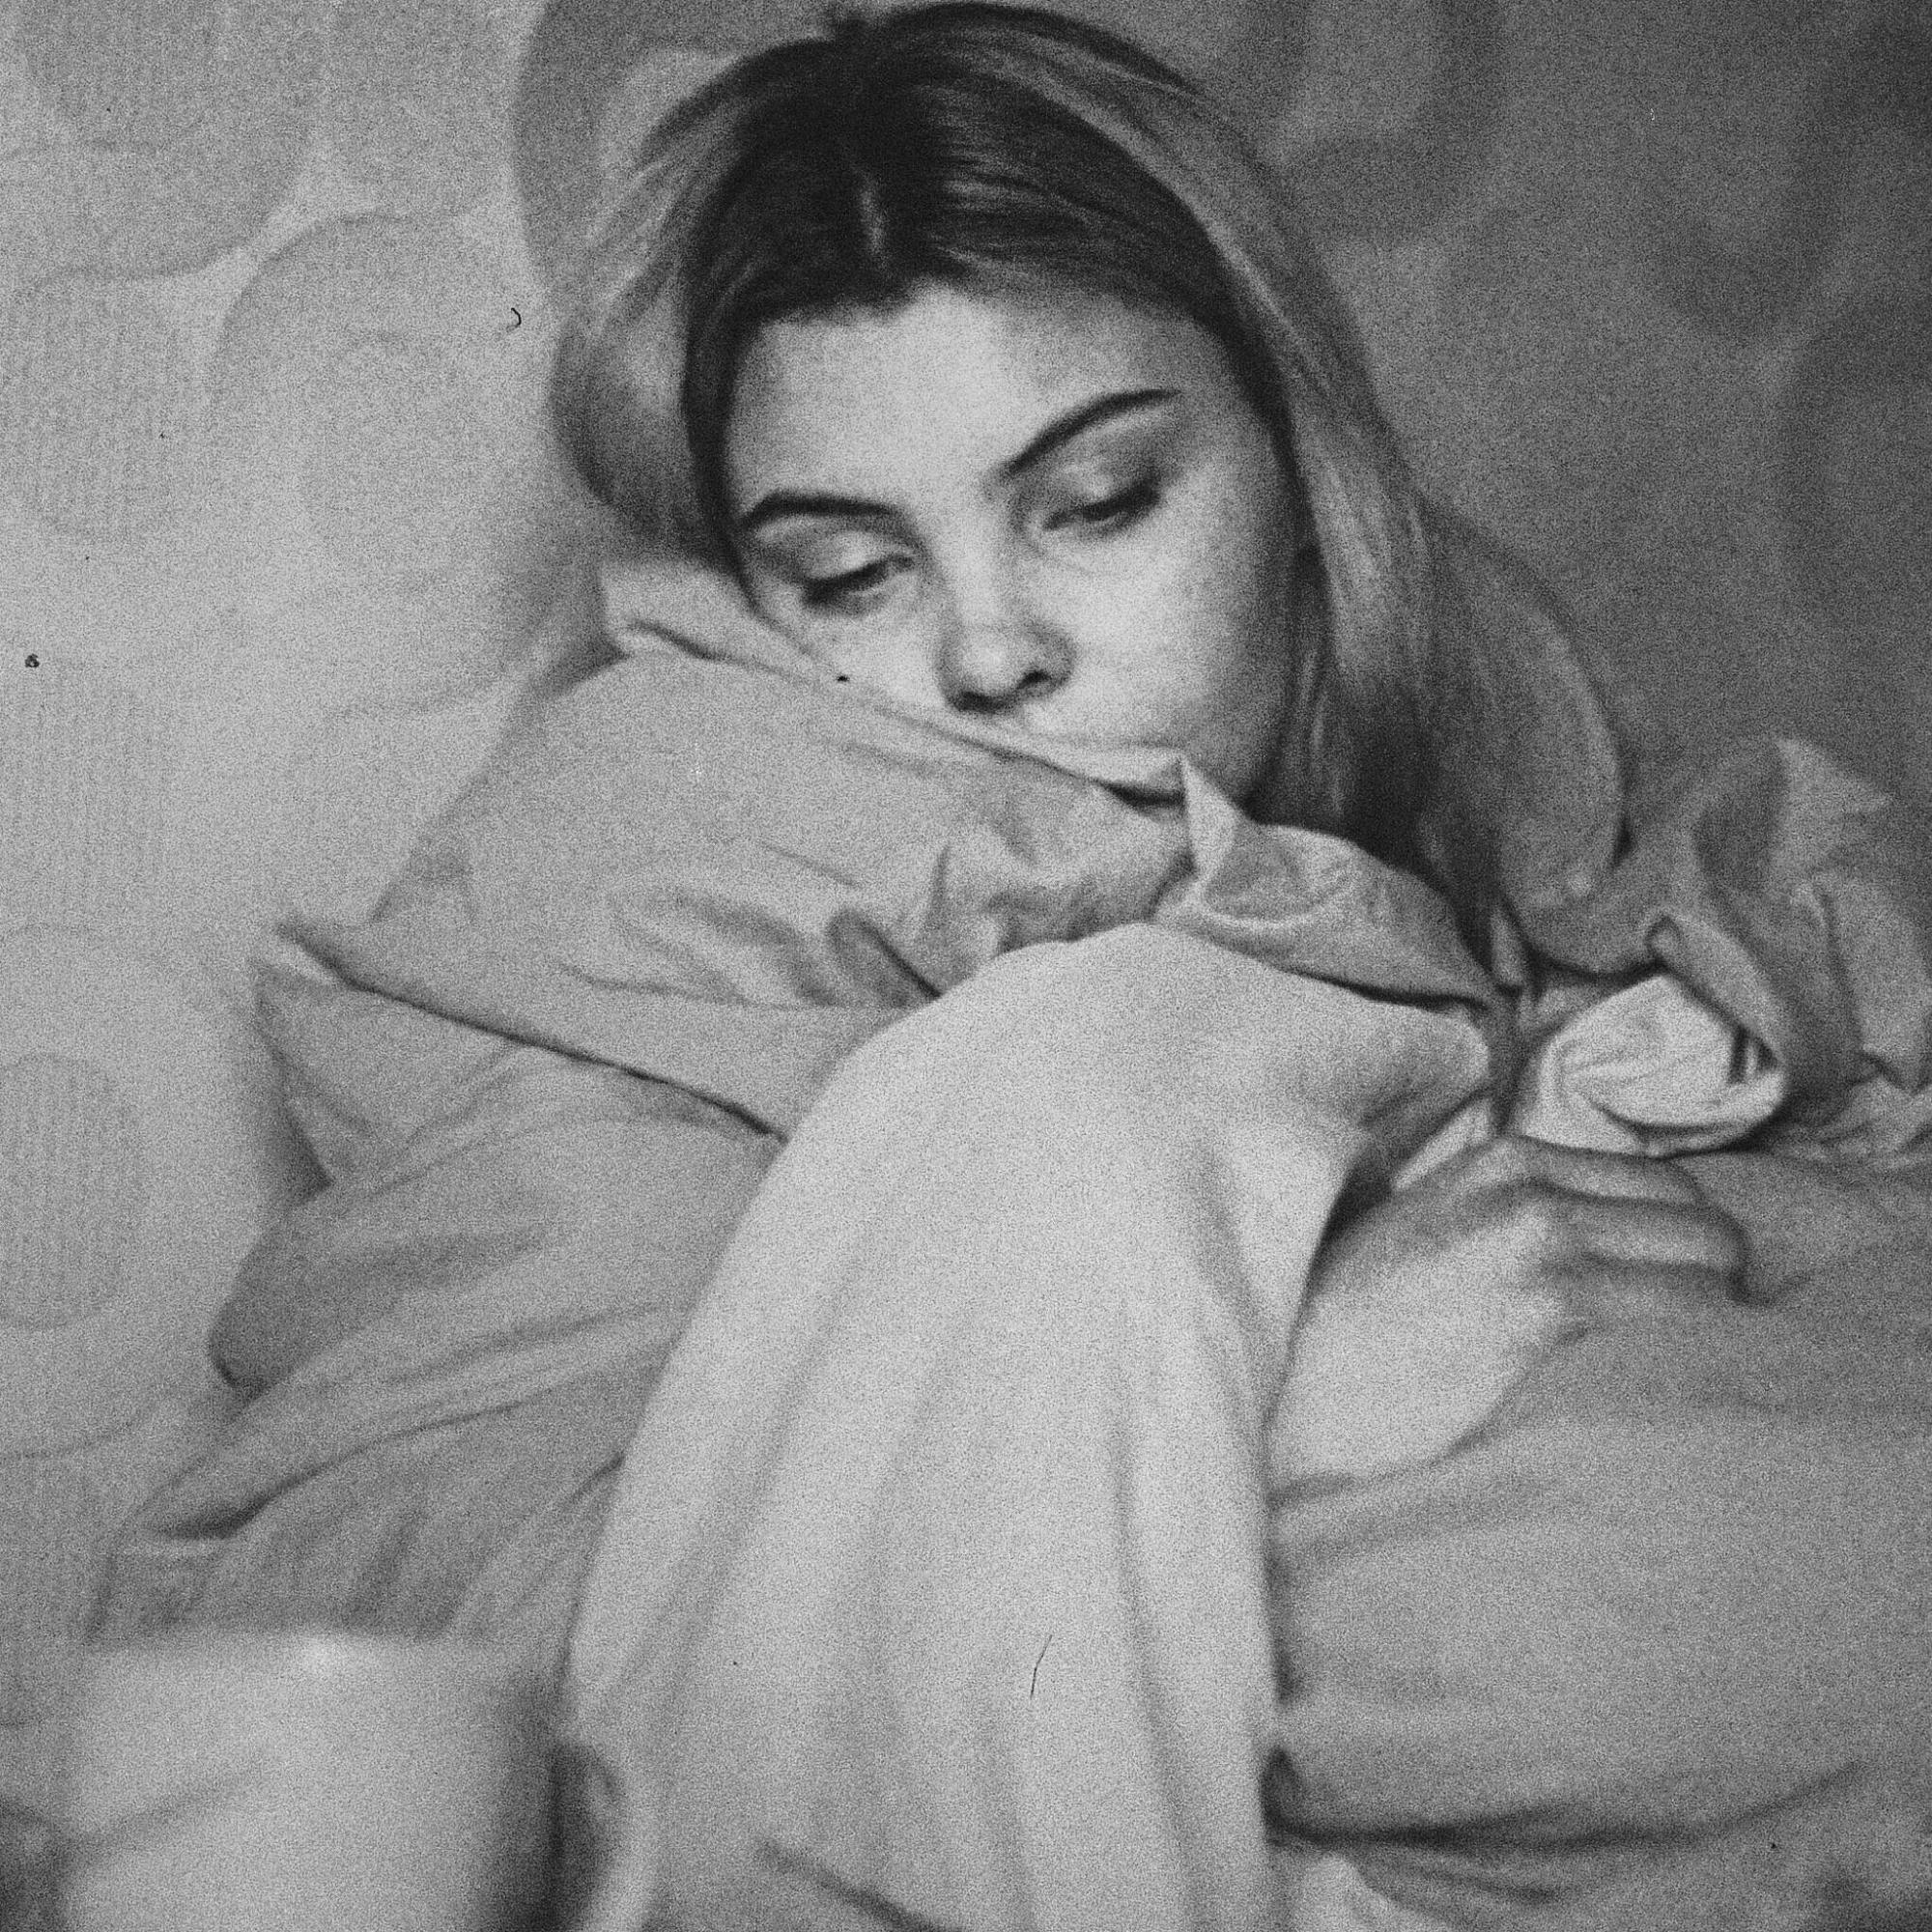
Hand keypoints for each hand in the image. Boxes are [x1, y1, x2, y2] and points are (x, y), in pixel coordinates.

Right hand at [1270, 1135, 1746, 1483]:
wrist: (1281, 1398)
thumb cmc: (1350, 1344)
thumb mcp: (1430, 1245)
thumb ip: (1515, 1227)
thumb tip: (1624, 1263)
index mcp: (1505, 1164)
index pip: (1670, 1192)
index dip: (1681, 1262)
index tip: (1666, 1321)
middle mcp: (1530, 1188)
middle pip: (1709, 1231)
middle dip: (1708, 1299)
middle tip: (1675, 1369)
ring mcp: (1540, 1241)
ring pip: (1715, 1280)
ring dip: (1709, 1343)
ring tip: (1669, 1399)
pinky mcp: (1546, 1306)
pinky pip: (1693, 1328)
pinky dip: (1699, 1373)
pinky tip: (1657, 1417)